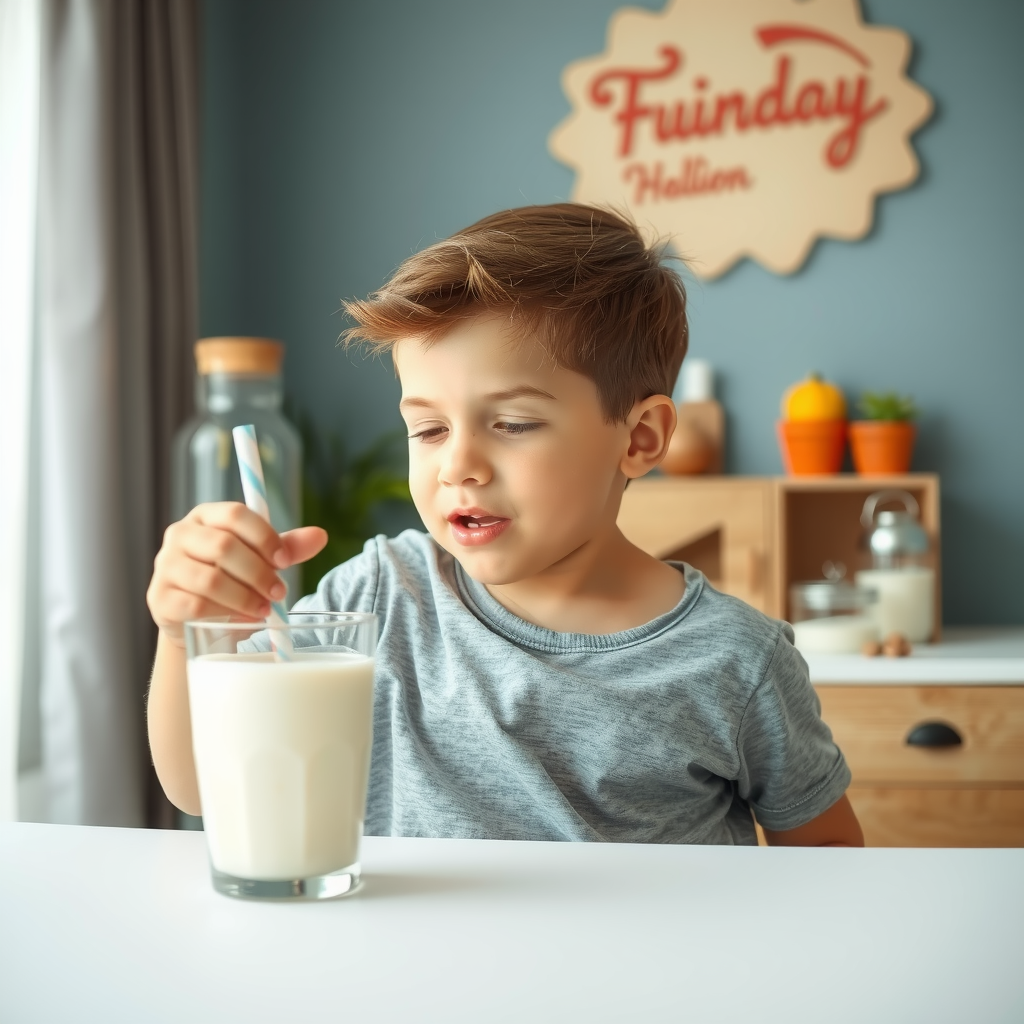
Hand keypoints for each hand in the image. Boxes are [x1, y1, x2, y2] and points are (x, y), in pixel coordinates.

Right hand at [146, 502, 327, 646]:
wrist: (196, 618)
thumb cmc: (232, 579)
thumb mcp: (260, 559)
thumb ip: (286, 547)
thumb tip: (320, 536)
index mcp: (207, 515)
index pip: (236, 514)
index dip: (265, 538)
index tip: (285, 562)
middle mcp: (180, 534)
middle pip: (223, 547)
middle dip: (259, 573)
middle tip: (280, 592)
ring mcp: (166, 566)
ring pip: (210, 579)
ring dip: (245, 597)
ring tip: (266, 610)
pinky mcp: (160, 597)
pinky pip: (195, 606)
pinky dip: (226, 614)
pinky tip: (245, 620)